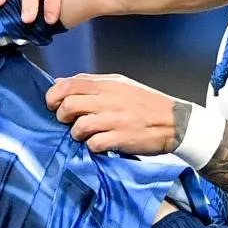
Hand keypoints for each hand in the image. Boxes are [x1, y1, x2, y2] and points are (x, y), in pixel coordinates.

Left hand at [45, 73, 182, 155]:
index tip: (53, 105)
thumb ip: (90, 82)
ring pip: (79, 126)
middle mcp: (108, 100)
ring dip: (76, 133)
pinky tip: (99, 144)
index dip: (53, 95)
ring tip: (84, 135)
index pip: (68, 84)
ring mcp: (114, 120)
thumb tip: (60, 81)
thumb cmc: (145, 103)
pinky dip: (92, 146)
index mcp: (107, 85)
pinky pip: (94, 144)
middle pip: (69, 105)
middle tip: (67, 122)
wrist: (175, 121)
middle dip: (61, 116)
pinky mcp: (121, 138)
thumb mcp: (119, 84)